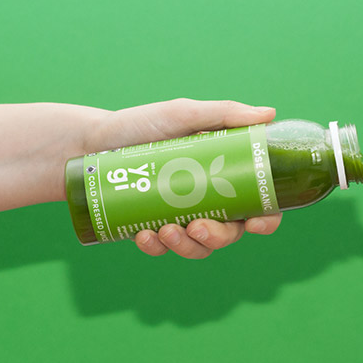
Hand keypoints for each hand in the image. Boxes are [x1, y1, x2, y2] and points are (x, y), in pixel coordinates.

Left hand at [86, 98, 282, 258]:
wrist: (91, 140)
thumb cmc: (142, 124)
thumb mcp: (183, 113)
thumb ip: (225, 113)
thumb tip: (270, 114)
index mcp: (225, 175)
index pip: (258, 204)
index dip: (266, 219)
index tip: (255, 222)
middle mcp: (209, 200)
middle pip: (231, 232)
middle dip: (218, 237)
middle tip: (198, 228)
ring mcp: (181, 216)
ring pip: (199, 247)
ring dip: (188, 246)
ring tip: (165, 231)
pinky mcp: (154, 228)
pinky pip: (163, 248)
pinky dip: (156, 247)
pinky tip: (143, 236)